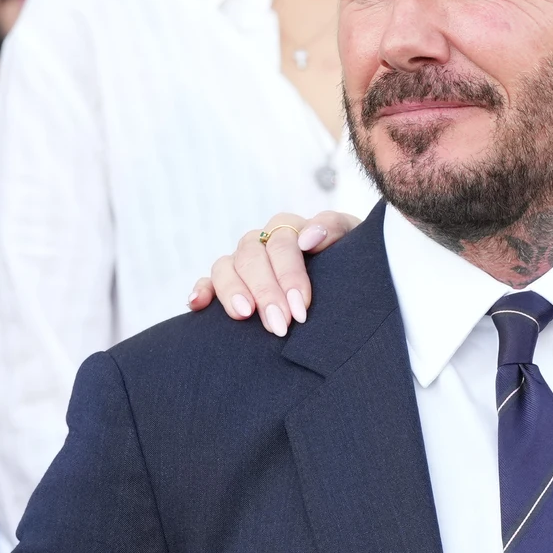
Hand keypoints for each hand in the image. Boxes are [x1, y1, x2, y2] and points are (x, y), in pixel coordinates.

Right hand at [187, 211, 360, 335]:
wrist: (351, 280)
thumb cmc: (353, 261)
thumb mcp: (354, 240)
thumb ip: (336, 229)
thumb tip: (308, 238)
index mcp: (293, 228)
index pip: (283, 241)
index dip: (290, 273)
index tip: (302, 304)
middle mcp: (264, 241)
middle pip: (253, 256)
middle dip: (266, 291)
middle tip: (281, 324)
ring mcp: (244, 261)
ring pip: (225, 266)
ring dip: (233, 291)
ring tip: (245, 315)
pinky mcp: (228, 281)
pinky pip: (207, 281)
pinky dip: (201, 290)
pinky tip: (198, 305)